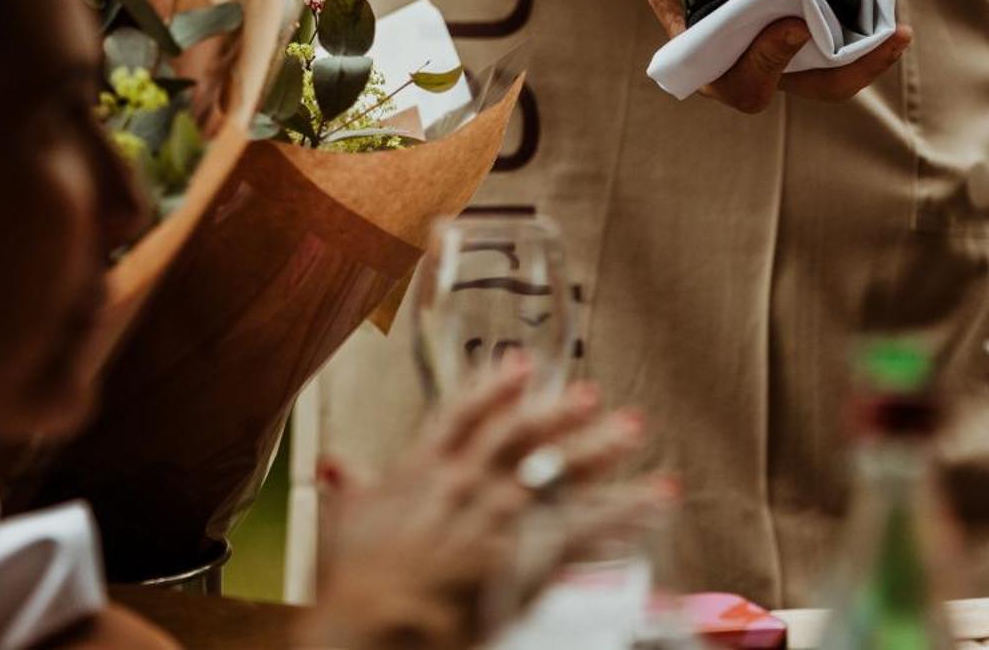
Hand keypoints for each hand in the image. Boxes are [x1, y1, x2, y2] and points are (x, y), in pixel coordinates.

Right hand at [301, 357, 672, 649]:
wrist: (374, 623)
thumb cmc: (355, 586)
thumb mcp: (344, 526)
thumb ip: (352, 489)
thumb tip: (339, 464)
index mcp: (421, 471)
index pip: (463, 415)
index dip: (493, 388)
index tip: (518, 366)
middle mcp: (467, 483)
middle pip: (524, 437)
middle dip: (559, 414)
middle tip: (591, 396)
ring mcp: (500, 517)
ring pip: (562, 475)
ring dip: (600, 451)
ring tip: (631, 431)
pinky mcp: (529, 556)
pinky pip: (587, 531)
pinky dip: (624, 516)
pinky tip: (649, 503)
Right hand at [619, 0, 909, 113]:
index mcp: (707, 57)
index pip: (744, 83)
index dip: (770, 64)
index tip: (792, 26)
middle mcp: (750, 55)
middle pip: (805, 85)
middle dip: (849, 71)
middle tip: (884, 38)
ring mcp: (782, 39)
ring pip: (833, 66)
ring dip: (868, 53)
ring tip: (897, 29)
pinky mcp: (806, 13)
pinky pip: (843, 32)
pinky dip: (867, 23)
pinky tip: (886, 0)